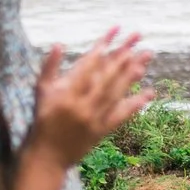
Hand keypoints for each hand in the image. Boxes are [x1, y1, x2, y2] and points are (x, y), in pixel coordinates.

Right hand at [27, 29, 153, 166]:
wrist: (47, 156)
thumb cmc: (43, 120)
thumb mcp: (41, 92)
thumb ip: (49, 67)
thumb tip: (58, 44)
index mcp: (65, 94)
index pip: (87, 66)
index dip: (100, 48)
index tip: (113, 34)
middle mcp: (81, 105)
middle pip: (106, 77)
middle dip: (122, 56)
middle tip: (137, 39)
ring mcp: (93, 119)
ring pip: (115, 93)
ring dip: (131, 76)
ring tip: (144, 59)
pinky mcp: (102, 131)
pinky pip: (121, 116)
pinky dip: (135, 104)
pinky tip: (149, 93)